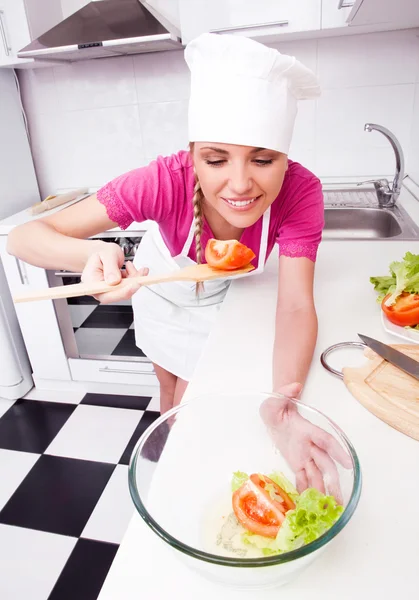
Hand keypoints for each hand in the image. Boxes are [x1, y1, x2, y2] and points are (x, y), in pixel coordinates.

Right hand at [82, 242, 147, 303]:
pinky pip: (128, 287)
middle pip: (118, 294)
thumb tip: (114, 281)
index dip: (121, 292)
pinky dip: (134, 278)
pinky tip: (131, 269)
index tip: (134, 284)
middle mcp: (99, 289)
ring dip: (134, 279)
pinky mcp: (117, 289)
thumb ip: (110, 267)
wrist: (103, 252)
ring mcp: (108, 290)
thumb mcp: (107, 254)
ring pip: (126, 290)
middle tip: (141, 274)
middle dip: (132, 283)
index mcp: (91, 282)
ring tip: (132, 266)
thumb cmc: (102, 252)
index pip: (105, 294)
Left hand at [260, 383, 351, 503]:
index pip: (325, 440)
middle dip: (333, 481)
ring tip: (330, 508)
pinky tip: (310, 505)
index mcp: (307, 430)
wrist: (273, 415)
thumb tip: (294, 386)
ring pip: (317, 475)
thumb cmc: (276, 407)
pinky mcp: (297, 463)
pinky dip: (307, 491)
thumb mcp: (275, 399)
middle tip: (339, 498)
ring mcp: (304, 455)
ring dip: (323, 491)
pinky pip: (304, 479)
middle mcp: (309, 445)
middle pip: (325, 464)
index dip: (337, 451)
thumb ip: (284, 394)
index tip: (348, 463)